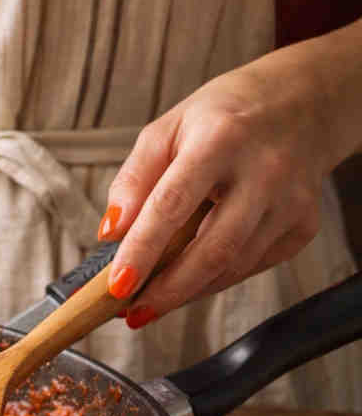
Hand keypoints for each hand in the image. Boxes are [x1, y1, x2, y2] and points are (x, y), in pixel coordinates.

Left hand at [99, 47, 338, 328]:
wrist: (303, 103)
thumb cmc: (224, 116)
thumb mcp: (168, 128)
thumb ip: (134, 179)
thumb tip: (111, 232)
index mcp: (221, 139)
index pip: (172, 205)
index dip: (142, 250)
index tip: (117, 285)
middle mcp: (264, 171)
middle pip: (211, 248)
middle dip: (167, 290)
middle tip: (131, 312)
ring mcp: (290, 202)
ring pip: (232, 266)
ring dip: (187, 292)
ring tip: (149, 304)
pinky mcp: (303, 225)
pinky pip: (251, 266)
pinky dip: (214, 281)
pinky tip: (188, 283)